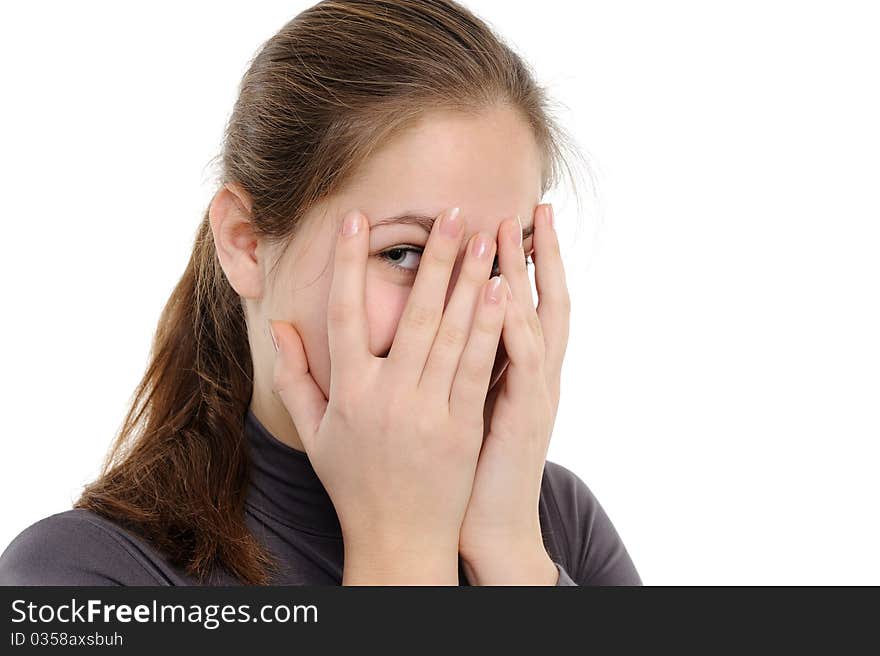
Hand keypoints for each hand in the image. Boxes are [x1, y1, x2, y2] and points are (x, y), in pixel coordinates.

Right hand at [269, 206, 509, 583]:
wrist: (399, 540)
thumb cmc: (354, 481)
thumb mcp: (314, 433)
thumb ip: (293, 377)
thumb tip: (280, 325)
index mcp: (347, 393)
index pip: (344, 315)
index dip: (348, 265)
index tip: (356, 220)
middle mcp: (387, 397)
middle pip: (412, 315)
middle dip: (435, 259)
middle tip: (452, 212)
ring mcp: (428, 413)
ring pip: (451, 335)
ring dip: (470, 281)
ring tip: (486, 237)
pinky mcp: (464, 428)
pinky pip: (478, 368)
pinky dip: (490, 327)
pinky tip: (502, 292)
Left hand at [459, 203, 570, 584]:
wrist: (488, 523)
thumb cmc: (466, 465)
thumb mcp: (466, 406)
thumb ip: (460, 364)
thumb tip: (434, 328)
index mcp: (518, 370)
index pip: (526, 304)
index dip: (524, 263)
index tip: (511, 219)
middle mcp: (535, 374)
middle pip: (545, 301)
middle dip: (538, 254)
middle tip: (533, 207)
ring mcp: (536, 393)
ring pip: (537, 321)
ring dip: (524, 275)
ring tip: (510, 230)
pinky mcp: (525, 415)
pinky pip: (523, 362)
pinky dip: (515, 325)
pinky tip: (501, 292)